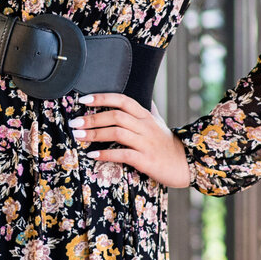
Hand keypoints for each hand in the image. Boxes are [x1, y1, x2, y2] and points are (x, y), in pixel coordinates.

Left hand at [70, 93, 192, 186]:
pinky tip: (93, 155)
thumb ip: (149, 109)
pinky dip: (106, 154)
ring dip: (95, 134)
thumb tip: (145, 94)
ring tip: (79, 136)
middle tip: (74, 123)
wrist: (185, 164)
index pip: (123, 100)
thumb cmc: (167, 144)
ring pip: (117, 133)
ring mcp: (146, 143)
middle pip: (116, 116)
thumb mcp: (158, 123)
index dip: (103, 98)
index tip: (84, 100)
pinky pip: (123, 155)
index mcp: (146, 116)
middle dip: (92, 118)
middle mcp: (145, 127)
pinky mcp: (146, 160)